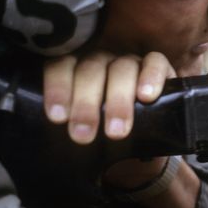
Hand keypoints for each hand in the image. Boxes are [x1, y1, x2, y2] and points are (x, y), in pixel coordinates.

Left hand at [43, 51, 176, 186]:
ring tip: (116, 131)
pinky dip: (151, 77)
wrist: (140, 147)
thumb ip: (68, 129)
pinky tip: (146, 97)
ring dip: (118, 100)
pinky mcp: (159, 67)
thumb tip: (48, 145)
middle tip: (83, 136)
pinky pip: (155, 62)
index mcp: (76, 70)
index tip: (58, 117)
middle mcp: (103, 61)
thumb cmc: (103, 136)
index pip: (61, 67)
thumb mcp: (82, 132)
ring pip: (122, 68)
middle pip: (91, 70)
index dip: (58, 88)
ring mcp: (131, 61)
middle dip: (86, 104)